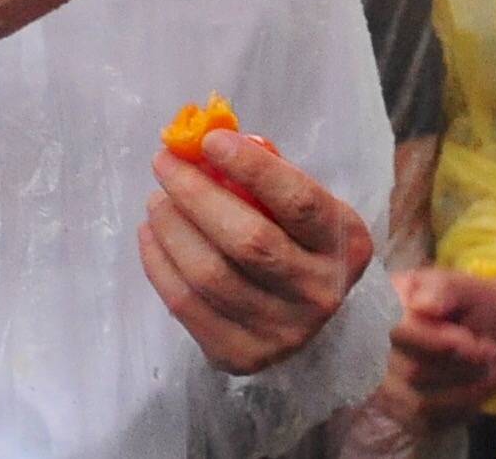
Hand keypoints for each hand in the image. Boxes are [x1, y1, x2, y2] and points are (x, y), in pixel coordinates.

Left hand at [139, 128, 375, 374]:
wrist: (310, 322)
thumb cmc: (299, 243)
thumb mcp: (304, 207)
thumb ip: (267, 175)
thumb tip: (204, 140)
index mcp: (345, 245)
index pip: (298, 202)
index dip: (252, 167)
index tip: (210, 140)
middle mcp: (319, 293)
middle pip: (248, 240)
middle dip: (196, 193)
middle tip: (165, 163)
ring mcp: (281, 332)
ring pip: (210, 274)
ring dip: (170, 227)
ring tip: (156, 200)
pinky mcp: (240, 356)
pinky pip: (186, 305)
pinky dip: (158, 263)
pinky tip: (150, 234)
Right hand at [377, 265, 495, 428]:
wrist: (490, 332)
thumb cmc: (474, 304)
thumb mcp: (465, 287)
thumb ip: (445, 291)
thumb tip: (424, 305)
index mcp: (383, 303)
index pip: (397, 331)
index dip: (437, 342)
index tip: (473, 343)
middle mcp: (371, 345)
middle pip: (411, 371)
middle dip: (459, 367)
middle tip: (491, 353)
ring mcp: (381, 382)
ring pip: (419, 402)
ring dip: (465, 391)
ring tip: (488, 370)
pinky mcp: (398, 411)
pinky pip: (427, 423)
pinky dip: (459, 410)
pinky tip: (475, 390)